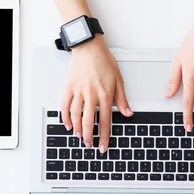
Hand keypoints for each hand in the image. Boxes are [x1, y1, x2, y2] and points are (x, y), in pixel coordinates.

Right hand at [60, 36, 132, 151]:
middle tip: (89, 145)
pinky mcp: (69, 87)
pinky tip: (68, 124)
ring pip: (76, 115)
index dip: (104, 136)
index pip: (104, 121)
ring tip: (80, 137)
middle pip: (88, 122)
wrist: (89, 47)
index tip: (103, 146)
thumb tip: (128, 113)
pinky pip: (65, 105)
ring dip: (77, 129)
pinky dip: (65, 117)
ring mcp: (79, 92)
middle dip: (89, 137)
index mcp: (105, 95)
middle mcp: (91, 95)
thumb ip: (122, 99)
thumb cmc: (104, 61)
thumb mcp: (118, 80)